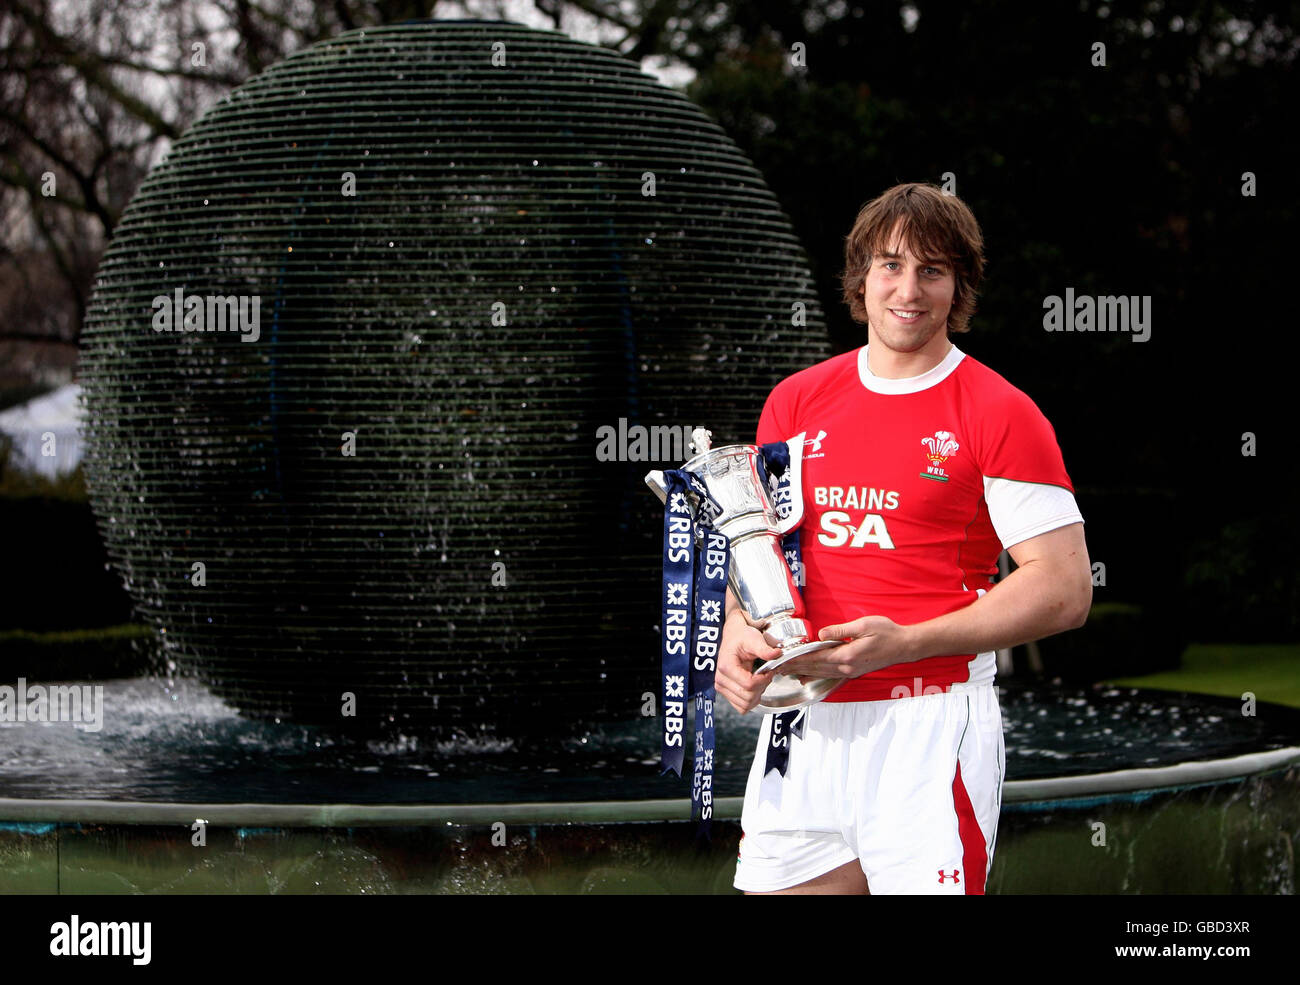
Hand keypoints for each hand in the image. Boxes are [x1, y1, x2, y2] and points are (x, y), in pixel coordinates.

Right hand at [714, 617, 783, 714]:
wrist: (734, 636)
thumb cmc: (742, 637)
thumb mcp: (754, 639)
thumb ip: (765, 649)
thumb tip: (778, 654)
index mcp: (726, 667)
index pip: (749, 685)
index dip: (764, 680)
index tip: (770, 670)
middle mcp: (720, 680)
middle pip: (747, 697)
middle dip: (762, 687)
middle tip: (766, 674)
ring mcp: (721, 688)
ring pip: (745, 705)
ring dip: (757, 694)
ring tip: (760, 680)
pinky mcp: (726, 693)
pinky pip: (741, 707)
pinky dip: (751, 700)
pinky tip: (755, 687)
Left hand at [775, 615, 918, 679]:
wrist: (904, 646)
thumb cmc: (886, 632)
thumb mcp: (863, 625)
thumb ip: (840, 631)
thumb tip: (820, 635)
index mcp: (846, 655)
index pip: (815, 659)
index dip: (796, 660)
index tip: (780, 660)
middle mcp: (846, 667)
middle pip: (814, 669)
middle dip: (793, 668)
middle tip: (774, 668)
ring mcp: (850, 671)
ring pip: (820, 674)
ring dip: (801, 673)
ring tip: (784, 672)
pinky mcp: (853, 671)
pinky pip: (829, 675)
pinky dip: (814, 675)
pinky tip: (805, 676)